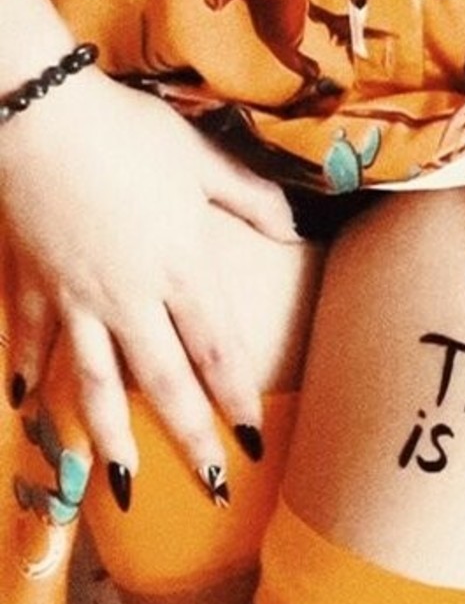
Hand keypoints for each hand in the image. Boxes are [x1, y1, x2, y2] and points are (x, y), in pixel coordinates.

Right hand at [1, 67, 300, 491]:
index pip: (218, 349)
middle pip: (166, 382)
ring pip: (98, 383)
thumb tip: (295, 230)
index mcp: (182, 267)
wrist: (42, 118)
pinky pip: (34, 342)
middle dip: (190, 438)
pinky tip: (30, 406)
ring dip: (113, 437)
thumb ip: (251, 198)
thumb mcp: (202, 159)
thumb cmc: (129, 132)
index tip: (253, 439)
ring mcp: (79, 298)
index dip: (237, 397)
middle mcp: (132, 298)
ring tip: (125, 483)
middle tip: (211, 486)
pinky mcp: (35, 286)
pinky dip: (32, 375)